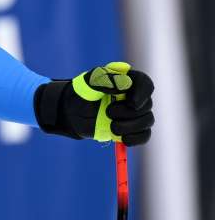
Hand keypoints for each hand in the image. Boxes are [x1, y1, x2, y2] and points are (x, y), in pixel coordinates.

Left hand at [35, 62, 153, 144]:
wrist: (73, 114)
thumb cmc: (81, 94)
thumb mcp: (88, 83)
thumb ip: (104, 80)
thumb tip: (125, 84)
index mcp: (126, 80)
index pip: (145, 83)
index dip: (143, 93)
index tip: (132, 103)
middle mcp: (134, 95)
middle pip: (147, 105)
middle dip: (128, 112)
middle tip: (108, 112)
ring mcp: (135, 113)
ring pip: (147, 121)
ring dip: (130, 126)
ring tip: (111, 126)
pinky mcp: (133, 128)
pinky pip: (144, 135)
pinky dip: (136, 139)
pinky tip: (122, 139)